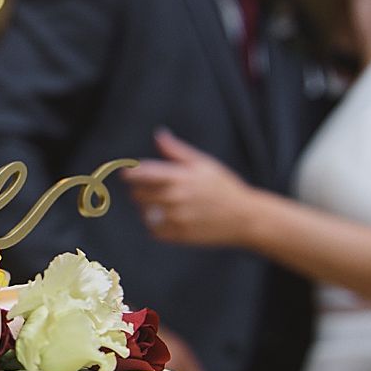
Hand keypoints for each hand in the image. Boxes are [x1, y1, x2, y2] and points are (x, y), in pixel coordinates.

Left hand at [122, 129, 255, 245]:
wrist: (245, 218)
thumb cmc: (224, 187)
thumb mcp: (203, 163)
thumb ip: (177, 151)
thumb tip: (159, 135)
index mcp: (180, 177)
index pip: (143, 174)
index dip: (130, 173)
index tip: (125, 173)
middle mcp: (176, 198)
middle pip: (139, 194)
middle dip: (138, 190)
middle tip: (144, 189)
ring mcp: (177, 219)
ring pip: (145, 213)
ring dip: (146, 208)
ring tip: (159, 204)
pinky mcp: (180, 236)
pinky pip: (154, 230)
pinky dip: (155, 224)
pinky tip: (166, 218)